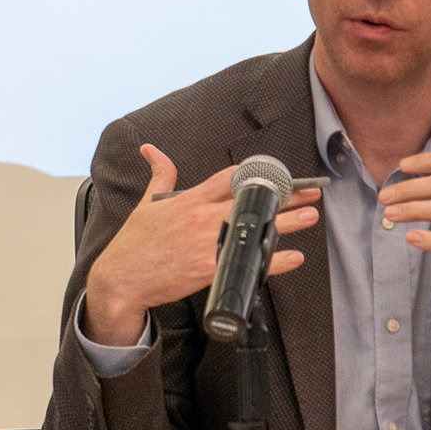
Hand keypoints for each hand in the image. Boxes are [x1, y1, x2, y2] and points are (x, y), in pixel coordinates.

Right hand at [83, 144, 321, 345]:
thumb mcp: (146, 203)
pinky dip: (272, 260)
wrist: (120, 279)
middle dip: (284, 195)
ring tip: (310, 215)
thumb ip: (159, 175)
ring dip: (286, 222)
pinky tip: (291, 257)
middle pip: (251, 200)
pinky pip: (247, 262)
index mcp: (189, 199)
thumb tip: (151, 150)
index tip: (279, 173)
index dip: (257, 173)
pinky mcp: (207, 269)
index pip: (229, 177)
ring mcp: (205, 243)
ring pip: (253, 228)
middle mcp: (200, 217)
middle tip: (309, 191)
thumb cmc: (134, 243)